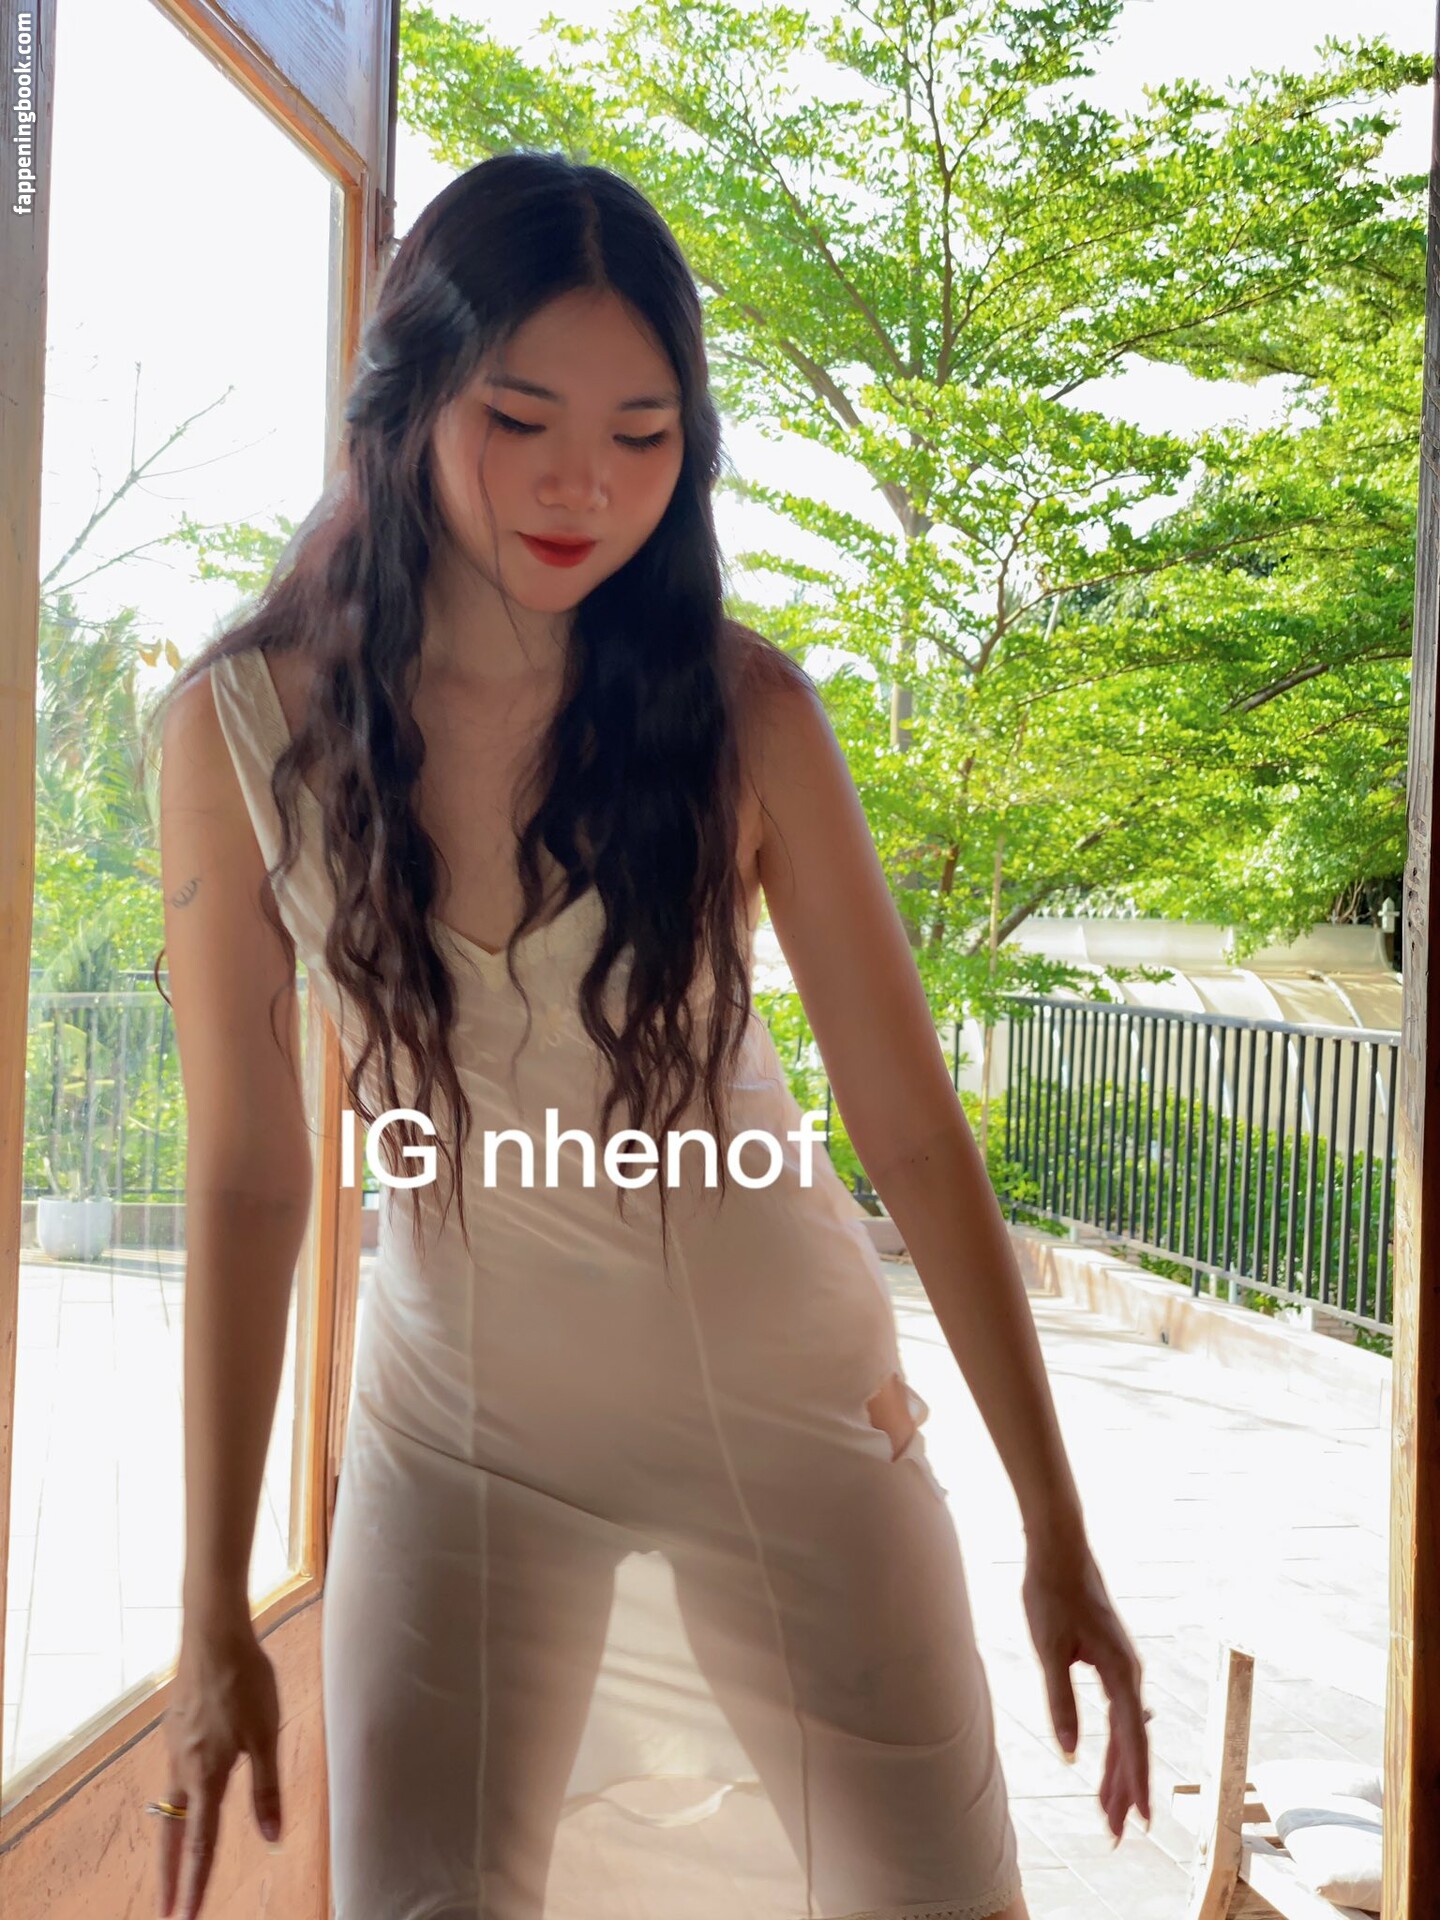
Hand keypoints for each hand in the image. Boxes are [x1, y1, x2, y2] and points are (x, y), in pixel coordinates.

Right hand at [155, 1617, 282, 1919]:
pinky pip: (174, 1773)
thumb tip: (272, 1839)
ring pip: (171, 1804)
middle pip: (173, 1835)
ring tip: (174, 1864)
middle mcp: (183, 1767)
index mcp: (207, 1775)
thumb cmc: (246, 1681)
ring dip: (172, 1838)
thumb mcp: (267, 1736)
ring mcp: (173, 1746)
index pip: (201, 1845)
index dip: (195, 1885)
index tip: (186, 1918)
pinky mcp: (174, 1727)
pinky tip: (188, 1792)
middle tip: (166, 1911)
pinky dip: (177, 1798)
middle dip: (170, 1876)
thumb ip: (267, 1791)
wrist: (213, 1633)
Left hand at [1021, 1533, 1150, 1842]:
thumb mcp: (1048, 1649)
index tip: (1139, 1819)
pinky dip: (1114, 1743)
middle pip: (1132, 1741)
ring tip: (1109, 1811)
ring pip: (1126, 1730)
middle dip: (1124, 1788)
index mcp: (1119, 1671)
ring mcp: (1122, 1668)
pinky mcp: (1110, 1661)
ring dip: (1119, 1770)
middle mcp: (1129, 1673)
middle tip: (1115, 1833)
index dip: (1135, 1781)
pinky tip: (1111, 1763)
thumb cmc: (1051, 1592)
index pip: (1132, 1738)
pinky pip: (1118, 1713)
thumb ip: (1060, 1701)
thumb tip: (1069, 1754)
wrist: (1059, 1547)